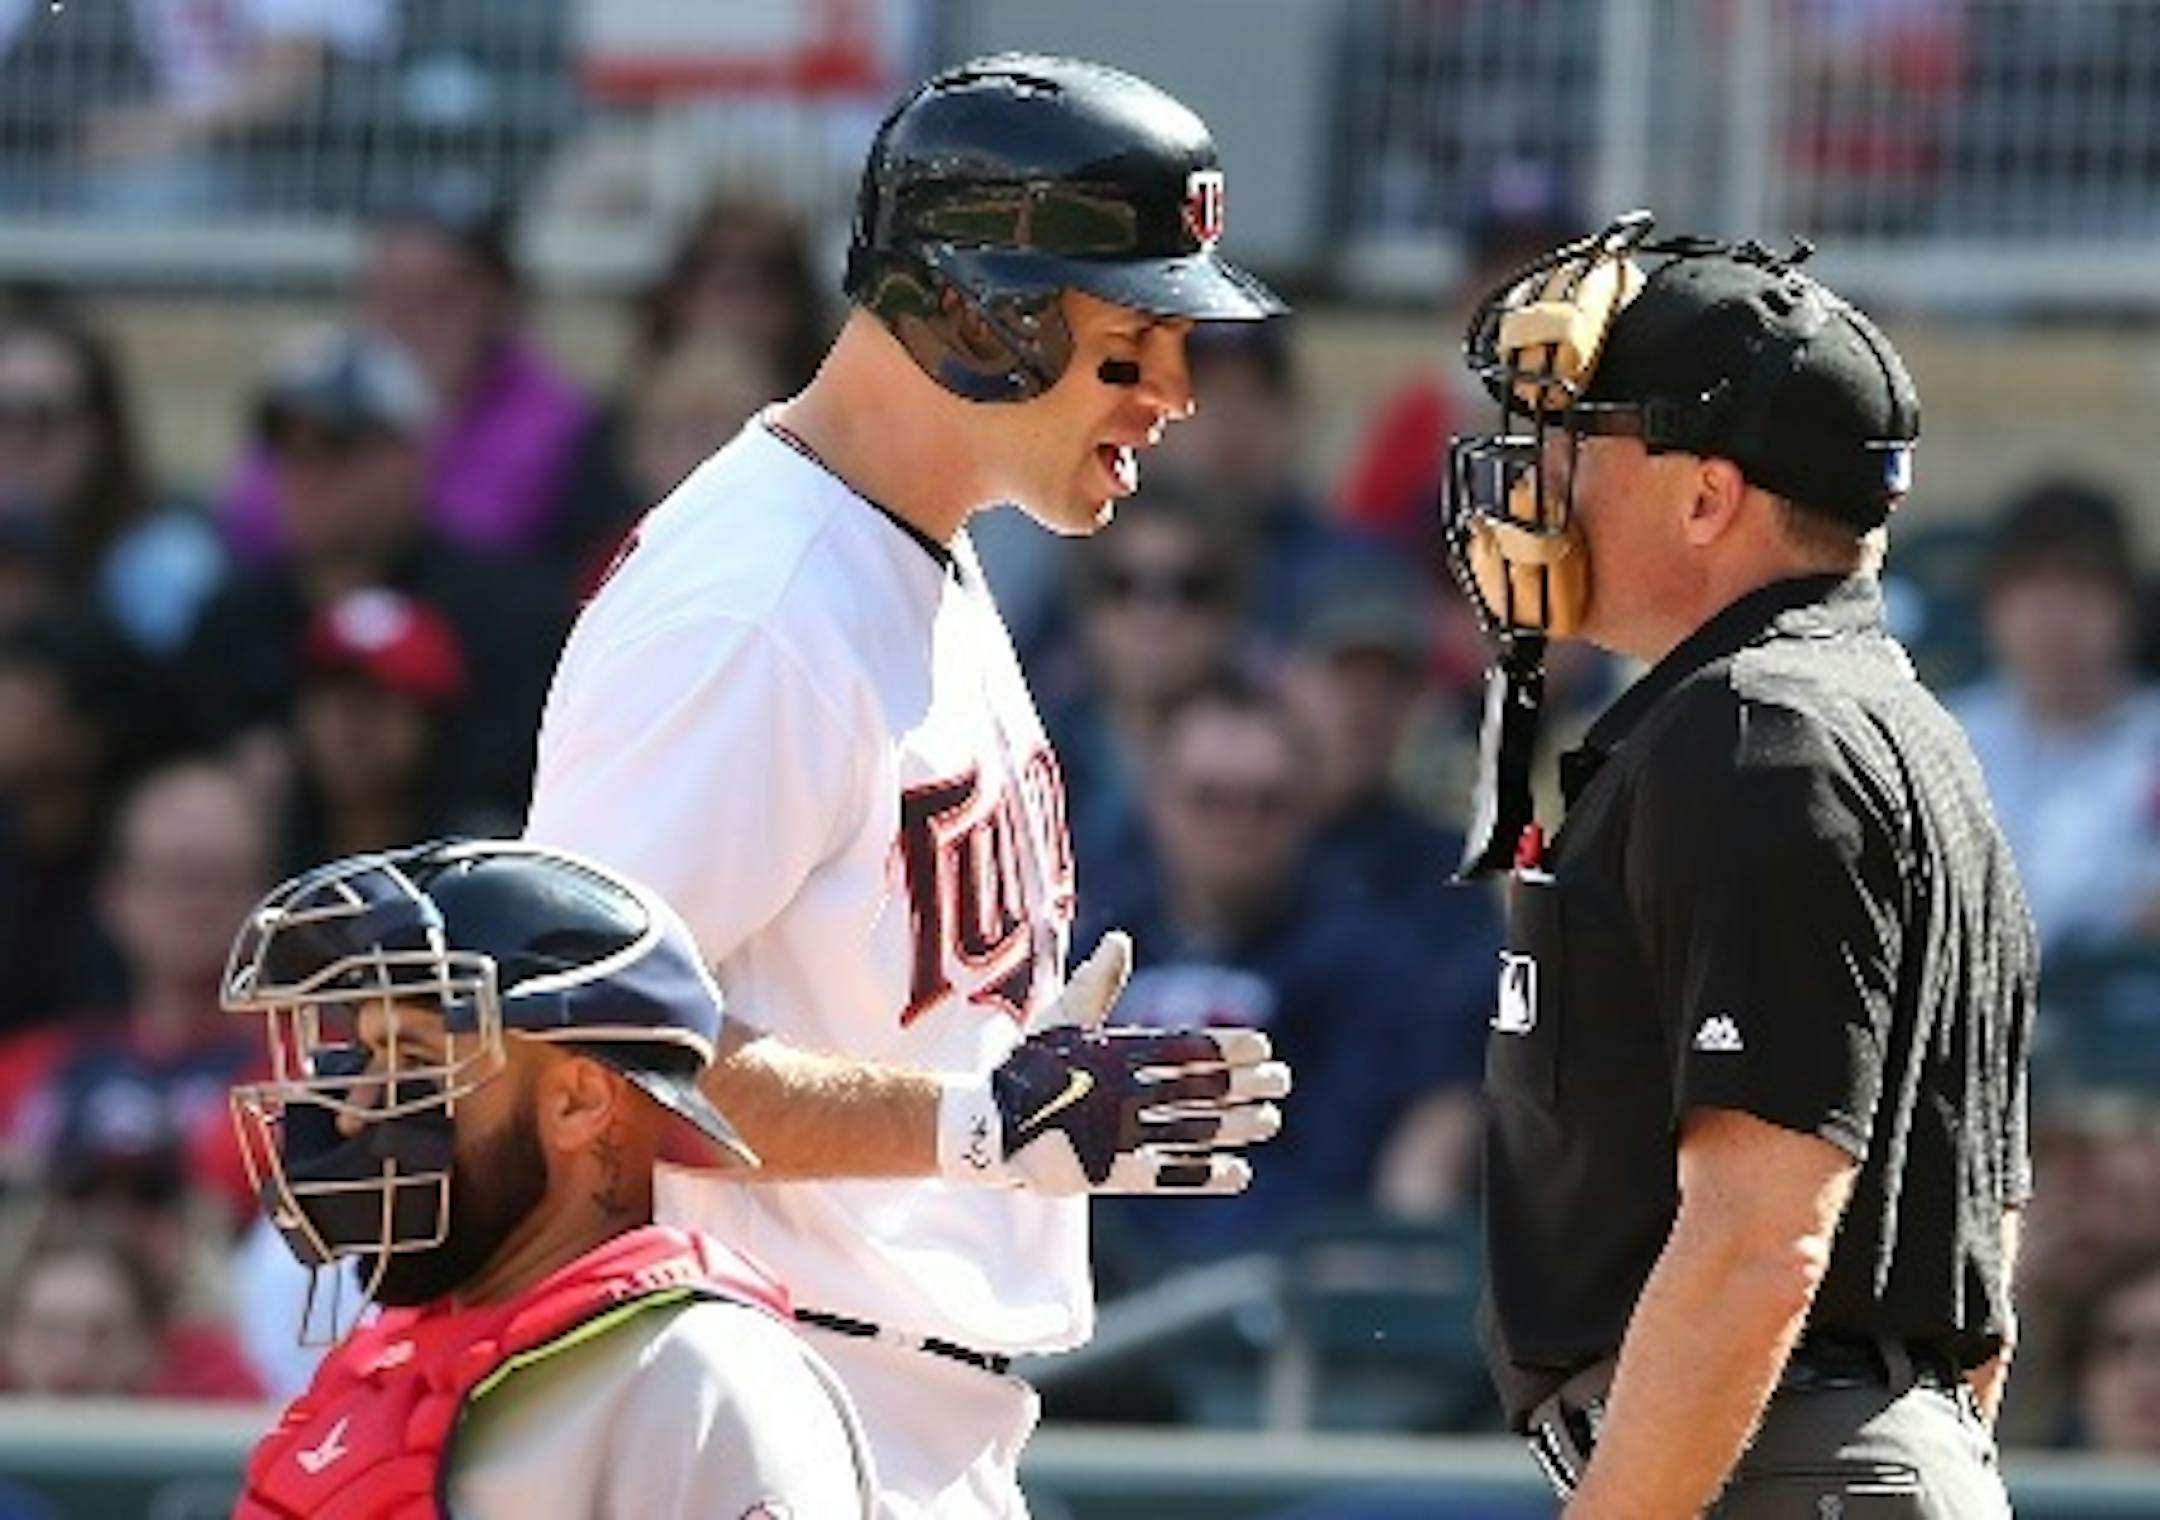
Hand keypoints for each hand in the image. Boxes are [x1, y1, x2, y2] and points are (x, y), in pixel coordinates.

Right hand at [939, 933, 1291, 1194]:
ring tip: (1270, 1121)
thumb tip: (1121, 940)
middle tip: (1282, 1082)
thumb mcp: (1060, 1019)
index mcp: (1115, 1053)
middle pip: (1198, 1088)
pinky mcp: (1110, 1174)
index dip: (1227, 1048)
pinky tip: (1240, 1173)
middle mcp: (1122, 1092)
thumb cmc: (1025, 1069)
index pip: (1185, 1048)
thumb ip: (1097, 983)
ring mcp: (1118, 1134)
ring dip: (1236, 1126)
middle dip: (1245, 1085)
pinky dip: (1207, 1174)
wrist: (984, 1127)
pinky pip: (1169, 1175)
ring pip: (1193, 1129)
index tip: (1263, 1047)